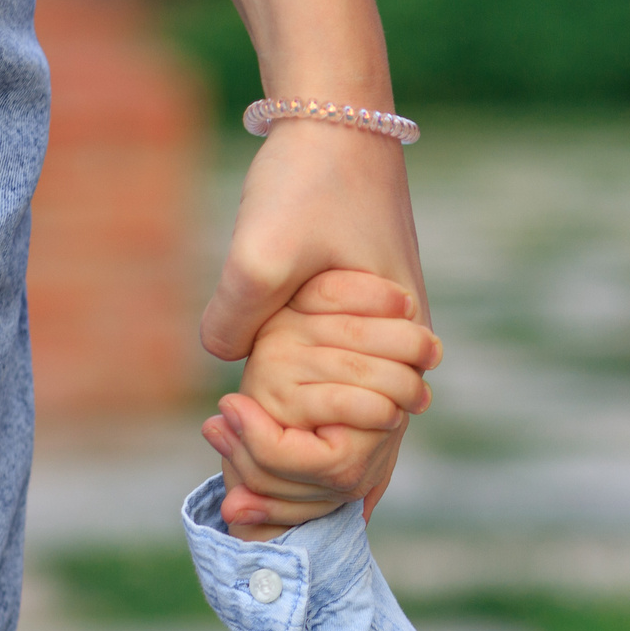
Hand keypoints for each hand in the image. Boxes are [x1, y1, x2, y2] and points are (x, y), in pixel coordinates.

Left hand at [200, 118, 427, 521]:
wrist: (340, 119)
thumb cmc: (312, 181)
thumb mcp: (263, 249)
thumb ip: (238, 315)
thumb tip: (224, 364)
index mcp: (394, 341)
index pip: (360, 446)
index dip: (292, 466)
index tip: (227, 440)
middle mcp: (405, 350)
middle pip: (372, 456)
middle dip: (304, 494)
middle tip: (235, 511)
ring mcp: (391, 338)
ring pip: (371, 436)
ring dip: (315, 473)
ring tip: (256, 508)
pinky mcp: (370, 324)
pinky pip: (358, 402)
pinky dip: (327, 437)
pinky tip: (297, 465)